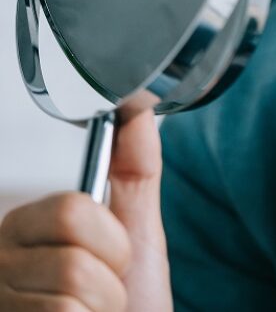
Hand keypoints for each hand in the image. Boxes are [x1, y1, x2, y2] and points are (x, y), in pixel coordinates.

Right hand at [0, 111, 172, 310]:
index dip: (111, 239)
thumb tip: (138, 107)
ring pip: (72, 296)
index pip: (70, 209)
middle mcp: (1, 265)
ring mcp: (3, 301)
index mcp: (26, 228)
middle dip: (111, 279)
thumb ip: (134, 169)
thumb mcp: (136, 232)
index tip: (110, 253)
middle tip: (105, 293)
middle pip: (74, 256)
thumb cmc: (131, 304)